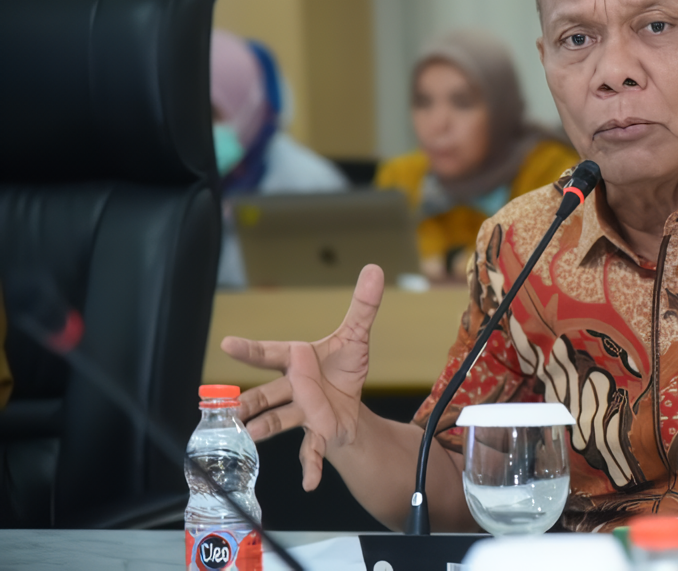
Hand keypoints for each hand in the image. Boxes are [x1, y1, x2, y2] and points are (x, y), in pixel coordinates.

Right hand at [221, 263, 384, 490]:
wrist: (349, 402)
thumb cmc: (342, 368)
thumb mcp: (356, 335)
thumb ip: (363, 305)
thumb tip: (374, 268)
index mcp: (297, 360)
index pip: (270, 353)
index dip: (249, 349)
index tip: (228, 344)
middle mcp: (294, 387)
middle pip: (266, 393)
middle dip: (249, 399)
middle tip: (228, 405)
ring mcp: (302, 412)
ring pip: (279, 420)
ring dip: (264, 428)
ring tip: (248, 435)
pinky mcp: (316, 432)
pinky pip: (311, 450)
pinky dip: (310, 466)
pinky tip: (309, 482)